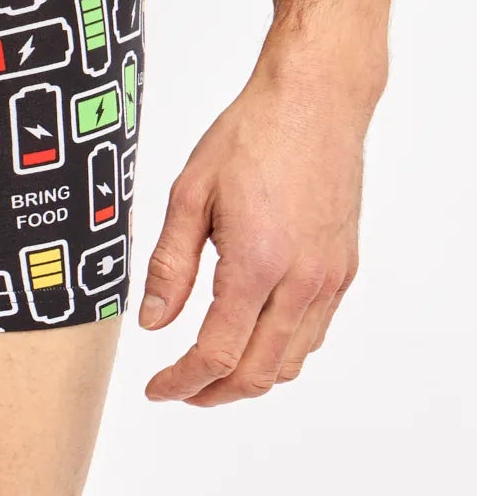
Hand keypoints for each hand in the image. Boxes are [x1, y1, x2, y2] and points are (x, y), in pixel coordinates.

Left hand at [138, 55, 365, 404]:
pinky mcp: (343, 268)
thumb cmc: (251, 136)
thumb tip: (153, 323)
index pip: (217, 354)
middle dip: (213, 393)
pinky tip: (252, 334)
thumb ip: (170, 266)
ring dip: (249, 376)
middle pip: (258, 373)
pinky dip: (281, 350)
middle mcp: (300, 279)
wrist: (315, 102)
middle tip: (179, 389)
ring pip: (291, 361)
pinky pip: (314, 332)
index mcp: (255, 263)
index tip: (157, 388)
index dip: (182, 383)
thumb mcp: (189, 194)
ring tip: (211, 367)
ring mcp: (328, 277)